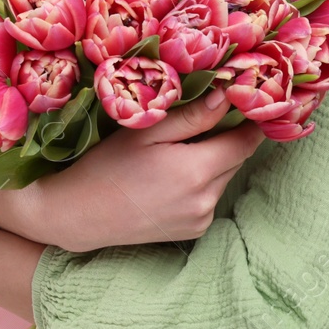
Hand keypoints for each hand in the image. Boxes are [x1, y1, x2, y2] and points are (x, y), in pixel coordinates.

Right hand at [0, 88, 264, 252]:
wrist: (78, 215)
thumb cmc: (106, 165)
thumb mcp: (146, 131)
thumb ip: (192, 115)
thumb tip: (228, 96)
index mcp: (197, 172)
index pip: (246, 142)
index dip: (249, 121)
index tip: (244, 104)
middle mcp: (205, 200)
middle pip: (235, 159)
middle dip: (225, 138)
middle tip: (200, 120)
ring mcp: (200, 219)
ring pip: (223, 178)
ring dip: (212, 162)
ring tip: (175, 152)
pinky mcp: (192, 231)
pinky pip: (209, 198)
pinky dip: (200, 185)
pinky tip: (170, 179)